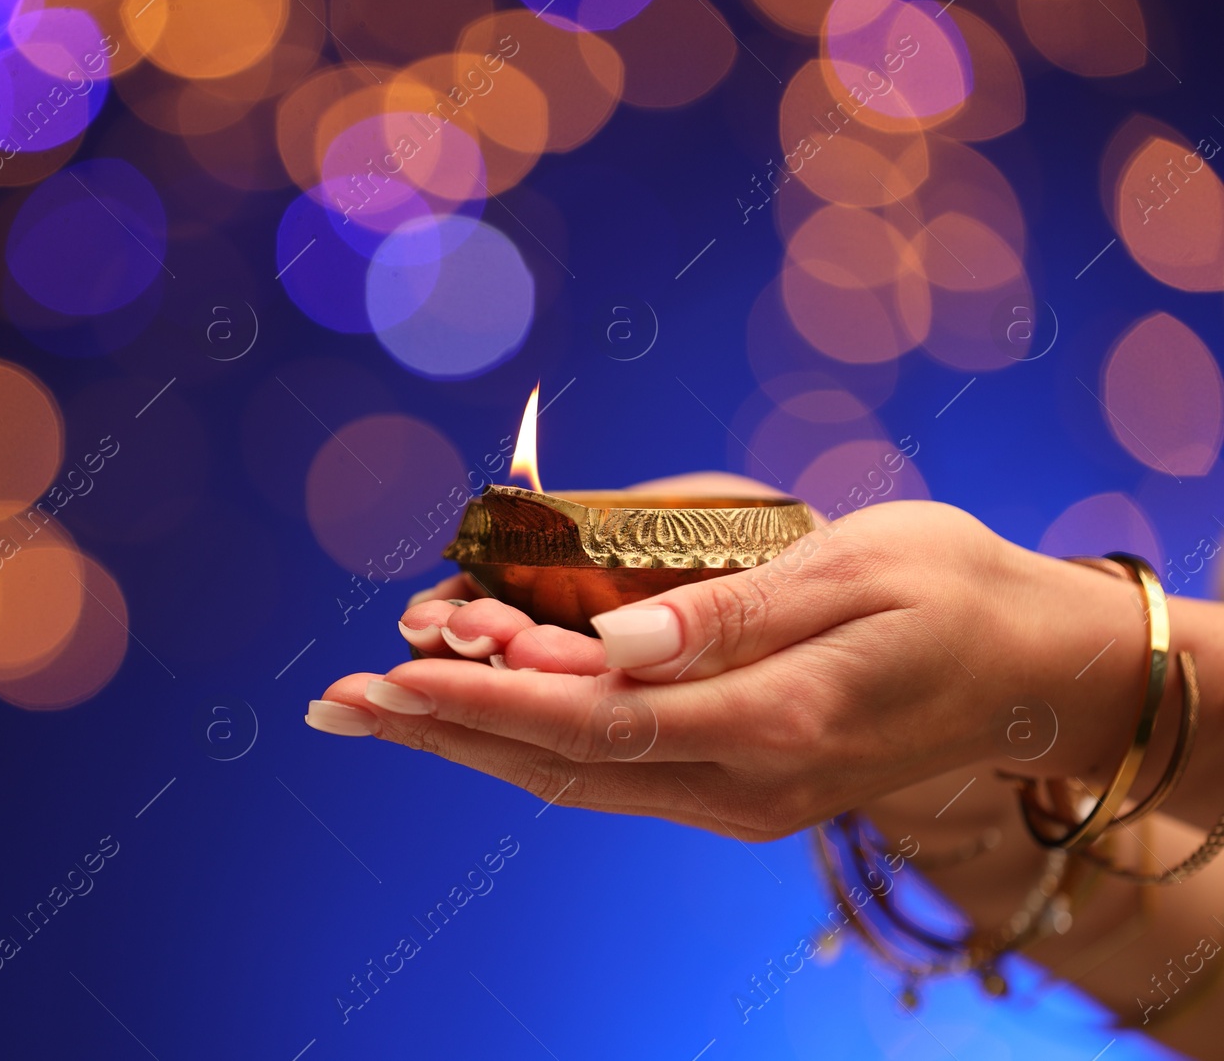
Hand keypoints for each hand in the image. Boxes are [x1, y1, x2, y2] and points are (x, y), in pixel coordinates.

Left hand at [309, 499, 1151, 839]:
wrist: (1036, 670)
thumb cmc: (953, 592)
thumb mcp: (862, 572)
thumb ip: (733, 613)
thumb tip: (612, 641)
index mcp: (773, 722)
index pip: (593, 722)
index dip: (482, 702)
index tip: (390, 678)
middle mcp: (746, 781)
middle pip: (561, 765)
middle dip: (441, 732)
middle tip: (336, 704)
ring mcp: (742, 797)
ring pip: (578, 778)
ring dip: (472, 744)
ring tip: (378, 712)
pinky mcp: (741, 784)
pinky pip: (615, 773)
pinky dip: (534, 743)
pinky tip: (480, 721)